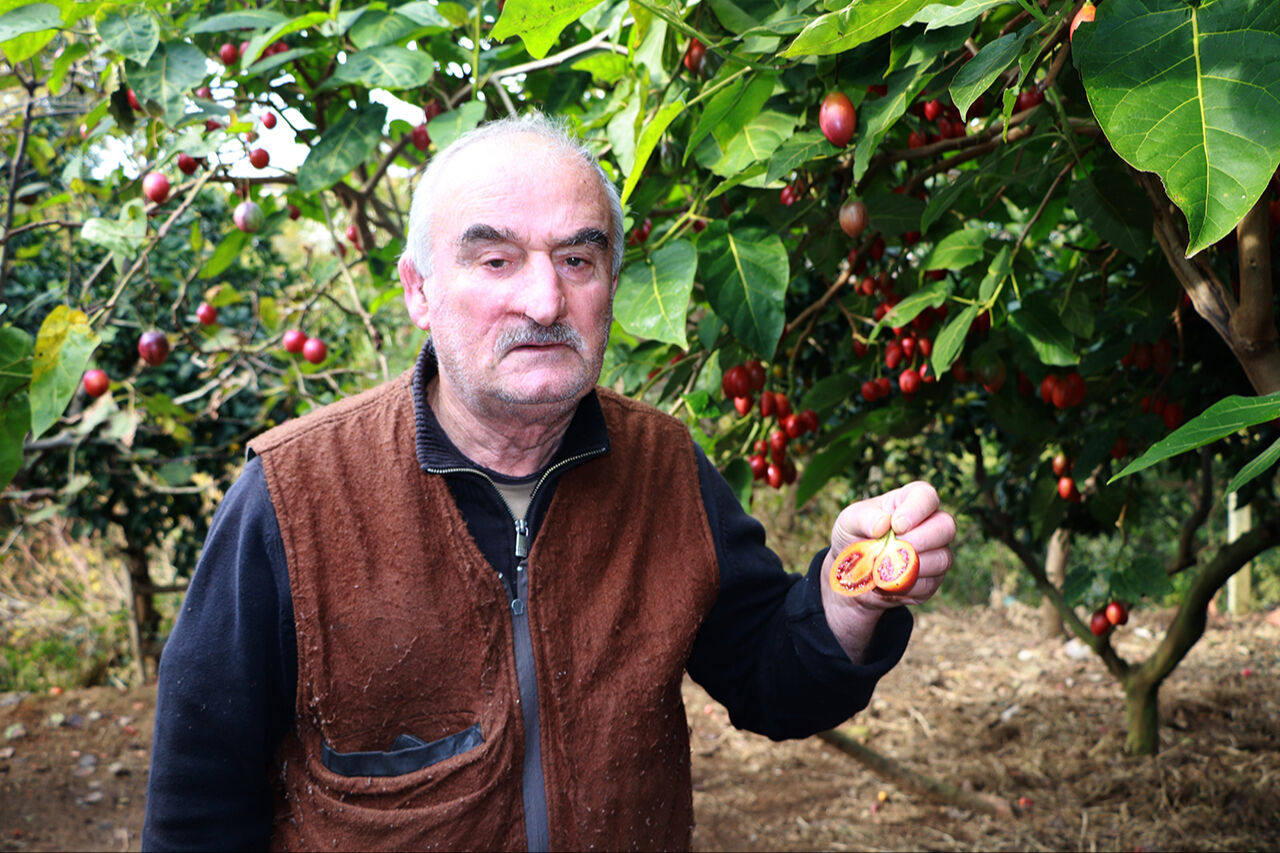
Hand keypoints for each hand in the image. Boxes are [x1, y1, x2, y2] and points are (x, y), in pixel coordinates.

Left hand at [819, 481, 955, 661]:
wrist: (849, 580)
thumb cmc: (850, 542)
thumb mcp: (846, 524)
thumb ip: (864, 518)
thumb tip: (885, 524)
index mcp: (909, 503)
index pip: (928, 495)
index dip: (919, 509)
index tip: (898, 525)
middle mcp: (929, 526)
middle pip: (947, 527)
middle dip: (921, 542)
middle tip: (894, 553)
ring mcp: (935, 555)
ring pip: (943, 561)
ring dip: (910, 570)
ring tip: (881, 572)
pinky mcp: (932, 582)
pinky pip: (931, 587)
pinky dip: (907, 591)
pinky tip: (888, 588)